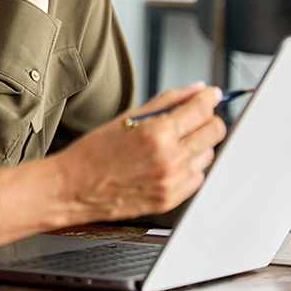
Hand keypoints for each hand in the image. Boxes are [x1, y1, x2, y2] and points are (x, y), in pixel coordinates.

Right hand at [53, 84, 225, 221]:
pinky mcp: (172, 199)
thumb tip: (196, 90)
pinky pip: (197, 176)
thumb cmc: (95, 151)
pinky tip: (168, 160)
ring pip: (208, 154)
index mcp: (157, 134)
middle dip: (207, 119)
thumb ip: (167, 101)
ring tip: (171, 141)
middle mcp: (170, 159)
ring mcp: (173, 182)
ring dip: (197, 143)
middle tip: (192, 116)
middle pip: (215, 131)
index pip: (202, 109)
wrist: (75, 188)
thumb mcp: (127, 116)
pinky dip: (189, 165)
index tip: (210, 95)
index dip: (209, 98)